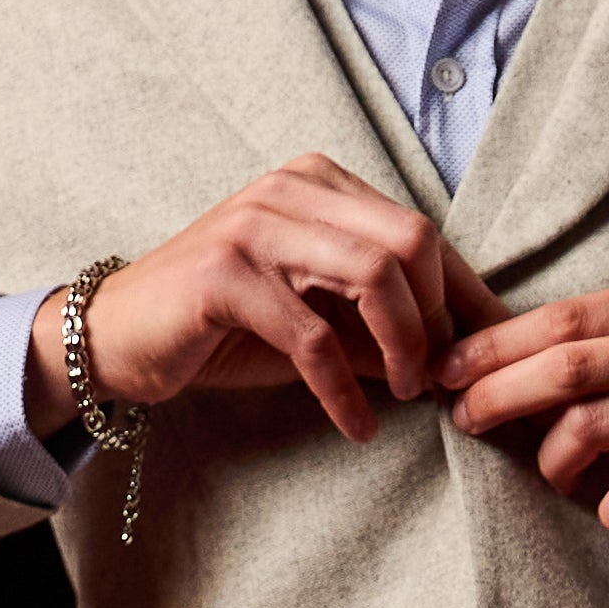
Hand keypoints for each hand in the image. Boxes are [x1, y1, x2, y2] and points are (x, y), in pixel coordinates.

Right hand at [26, 155, 502, 443]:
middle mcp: (292, 189)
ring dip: (402, 345)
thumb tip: (459, 357)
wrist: (116, 336)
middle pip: (410, 240)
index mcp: (320, 184)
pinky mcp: (225, 275)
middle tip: (437, 376)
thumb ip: (380, 326)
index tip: (492, 352)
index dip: (464, 296)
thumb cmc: (225, 326)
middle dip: (437, 317)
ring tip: (408, 393)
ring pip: (372, 274)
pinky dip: (344, 388)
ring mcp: (256, 226)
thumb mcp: (317, 319)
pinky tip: (356, 424)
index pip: (420, 232)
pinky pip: (311, 335)